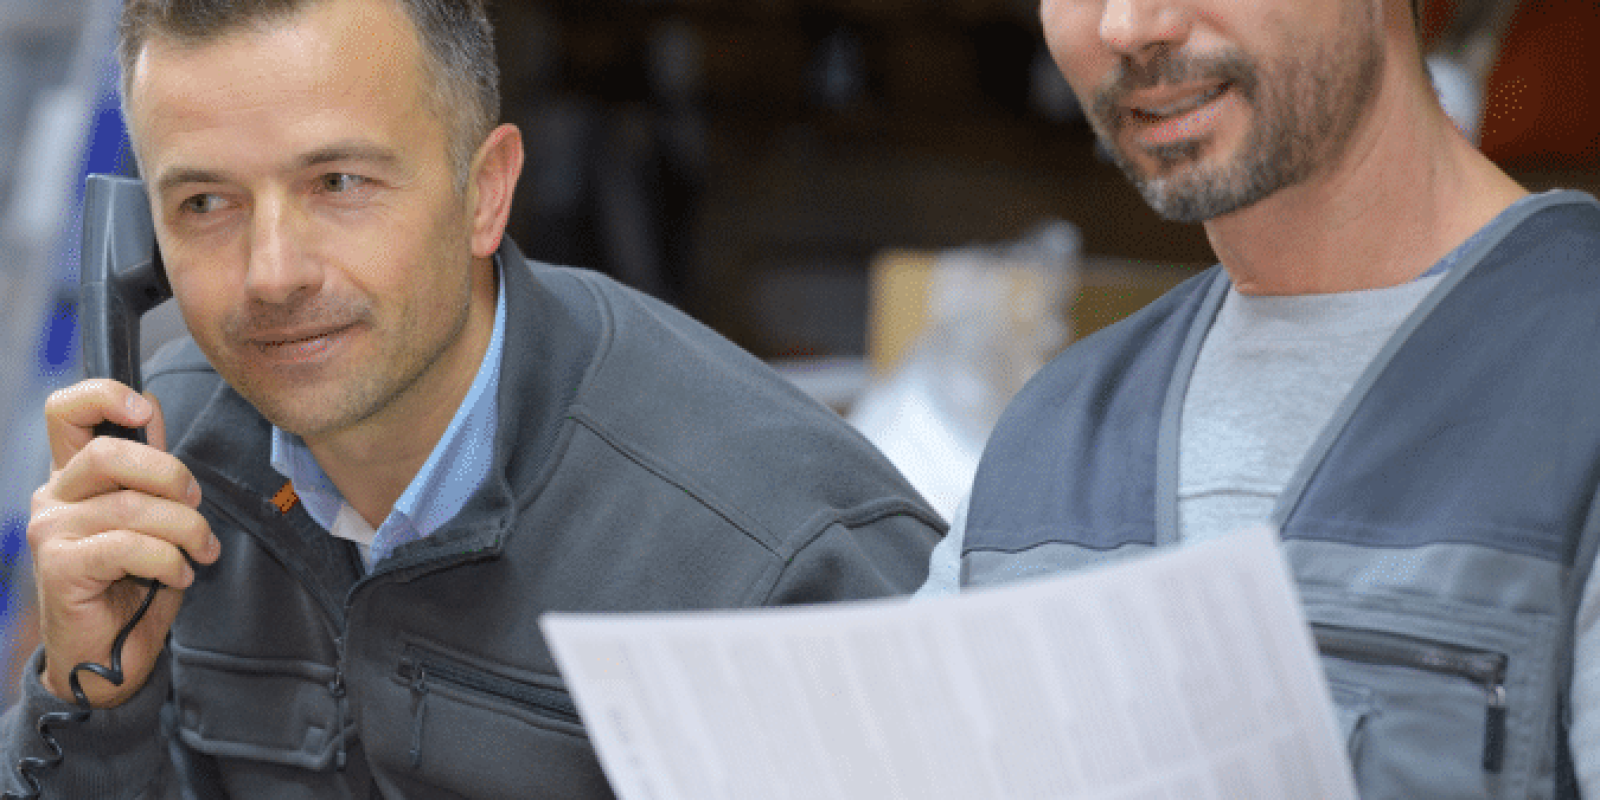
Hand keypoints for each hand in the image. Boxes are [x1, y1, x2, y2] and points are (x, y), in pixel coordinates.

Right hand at [28, 379, 220, 707]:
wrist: (111, 657)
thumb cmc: (134, 584)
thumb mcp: (151, 516)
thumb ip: (147, 467)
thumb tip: (151, 407)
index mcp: (74, 476)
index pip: (66, 411)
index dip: (105, 395)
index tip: (144, 412)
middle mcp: (54, 497)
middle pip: (110, 453)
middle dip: (172, 475)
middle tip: (196, 504)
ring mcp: (51, 531)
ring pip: (133, 506)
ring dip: (186, 529)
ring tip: (201, 553)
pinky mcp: (60, 566)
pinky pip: (130, 546)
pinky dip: (169, 561)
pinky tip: (179, 577)